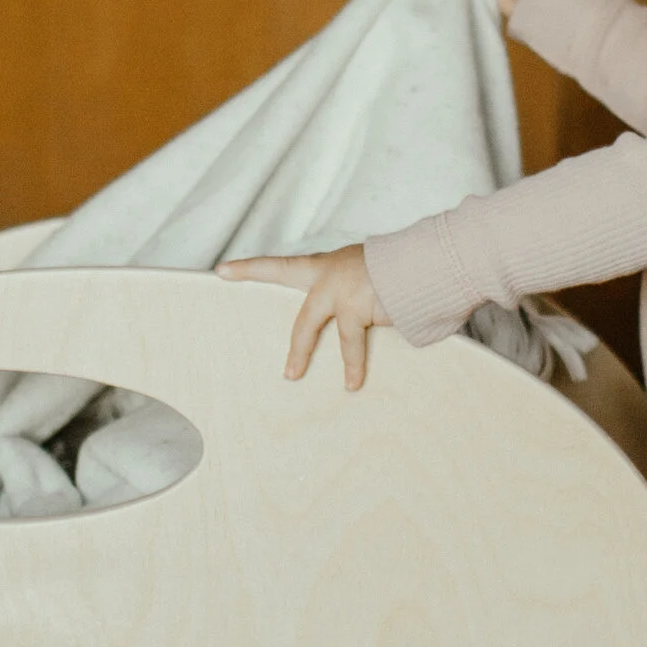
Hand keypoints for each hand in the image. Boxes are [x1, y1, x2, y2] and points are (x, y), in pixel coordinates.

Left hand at [218, 244, 386, 387]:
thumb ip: (350, 290)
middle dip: (274, 314)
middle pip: (293, 298)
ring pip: (313, 328)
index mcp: (326, 267)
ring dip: (303, 352)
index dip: (250, 268)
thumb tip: (350, 315)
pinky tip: (352, 384)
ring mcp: (341, 293)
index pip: (282, 266)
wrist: (426, 262)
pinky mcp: (358, 310)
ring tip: (293, 376)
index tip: (221, 271)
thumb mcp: (366, 273)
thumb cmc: (401, 269)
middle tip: (254, 329)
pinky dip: (354, 366)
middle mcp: (329, 277)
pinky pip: (353, 344)